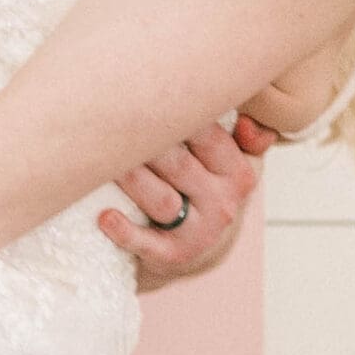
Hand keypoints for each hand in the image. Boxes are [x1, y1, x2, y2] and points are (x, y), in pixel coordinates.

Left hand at [100, 114, 277, 286]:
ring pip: (160, 200)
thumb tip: (246, 121)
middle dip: (145, 143)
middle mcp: (223, 202)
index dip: (176, 117)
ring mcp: (199, 233)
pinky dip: (124, 232)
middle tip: (112, 121)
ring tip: (104, 161)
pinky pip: (147, 244)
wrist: (199, 248)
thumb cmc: (210, 189)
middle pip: (178, 165)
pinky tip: (105, 217)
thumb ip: (249, 137)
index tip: (144, 97)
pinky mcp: (172, 256)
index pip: (208, 137)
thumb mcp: (239, 163)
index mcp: (239, 173)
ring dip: (131, 179)